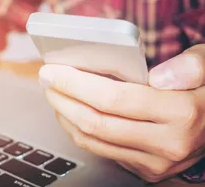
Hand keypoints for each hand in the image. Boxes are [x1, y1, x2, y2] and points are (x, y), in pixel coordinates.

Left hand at [39, 44, 204, 182]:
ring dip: (65, 115)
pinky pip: (101, 151)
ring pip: (93, 141)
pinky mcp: (146, 170)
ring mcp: (155, 162)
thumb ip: (191, 66)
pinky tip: (71, 111)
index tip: (53, 70)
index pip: (114, 99)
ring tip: (54, 93)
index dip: (76, 84)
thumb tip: (157, 76)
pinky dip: (79, 130)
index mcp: (182, 114)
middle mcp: (167, 144)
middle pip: (96, 122)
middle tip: (46, 79)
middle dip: (62, 98)